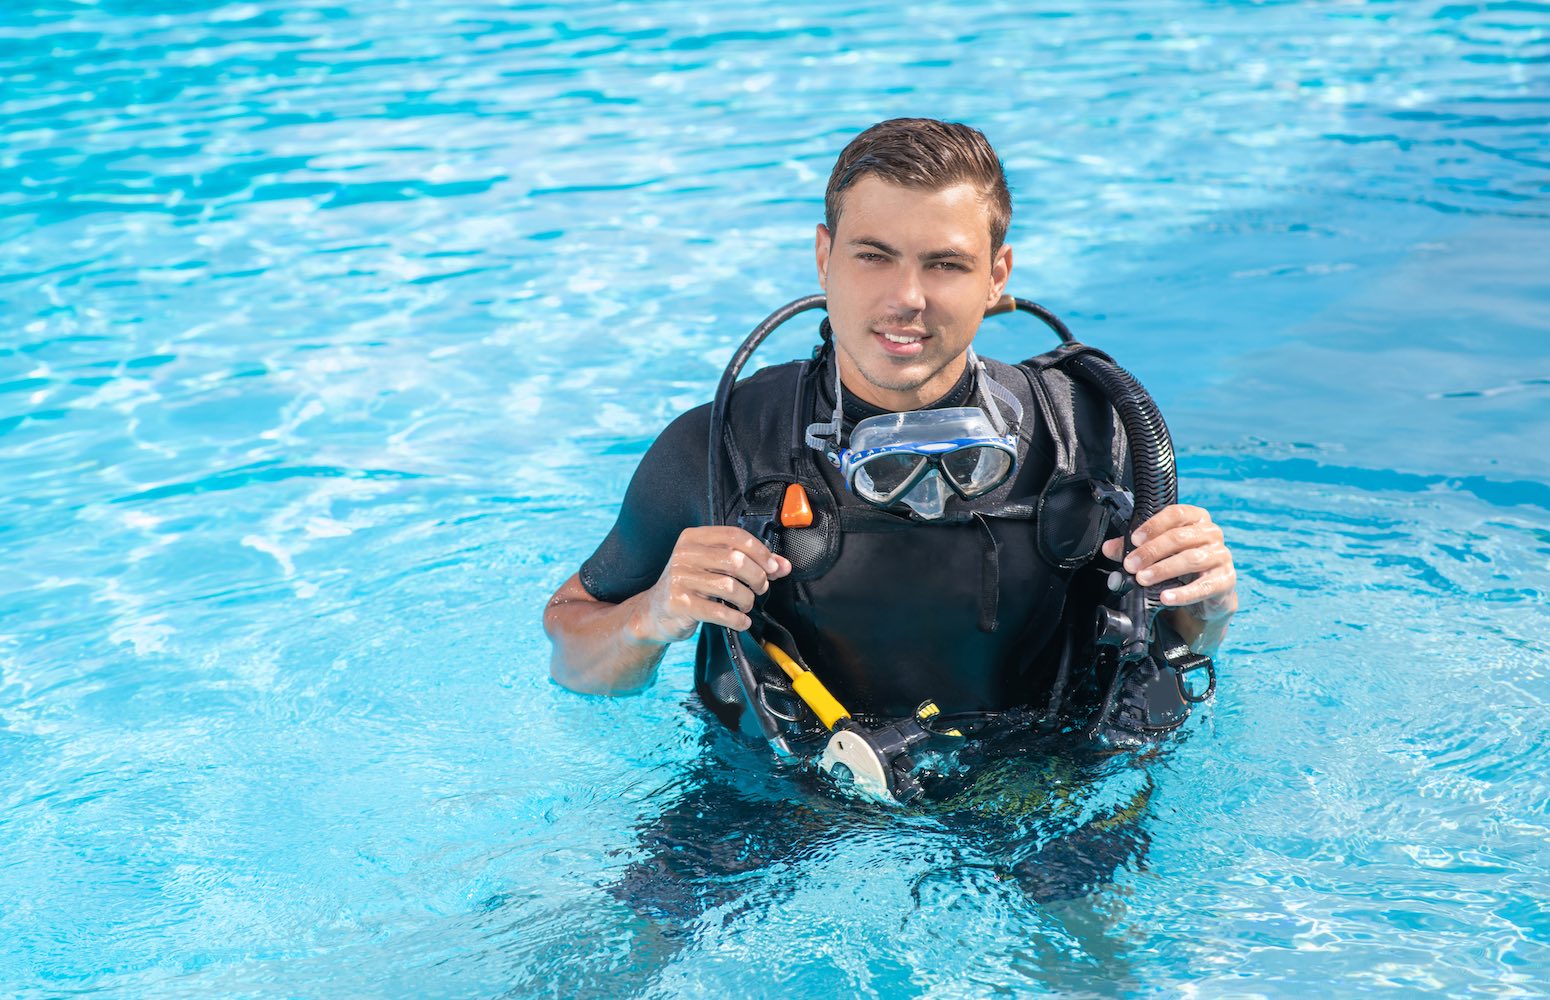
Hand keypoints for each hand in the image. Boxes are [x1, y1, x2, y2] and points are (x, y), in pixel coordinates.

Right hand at [632, 526, 792, 643]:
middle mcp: (684, 554)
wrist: (655, 613)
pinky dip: (737, 619)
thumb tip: (783, 566)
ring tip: (747, 605)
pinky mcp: (679, 603)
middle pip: (736, 560)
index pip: (735, 536)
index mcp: (693, 538)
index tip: (774, 567)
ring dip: (747, 600)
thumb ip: (749, 562)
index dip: (760, 552)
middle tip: (761, 588)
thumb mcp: (715, 568)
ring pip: (730, 586)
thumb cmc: (690, 586)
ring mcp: (679, 578)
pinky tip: (741, 621)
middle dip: (757, 577)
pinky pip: (719, 611)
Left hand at [1101, 504, 1237, 624]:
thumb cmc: (1182, 563)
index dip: (1154, 525)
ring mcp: (1221, 556)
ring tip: (1143, 579)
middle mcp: (1212, 534)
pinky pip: (1204, 586)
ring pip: (1191, 559)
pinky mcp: (1225, 579)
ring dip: (1163, 570)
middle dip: (1151, 551)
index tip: (1134, 539)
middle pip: (1180, 537)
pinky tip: (1166, 597)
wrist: (1209, 592)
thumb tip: (1109, 548)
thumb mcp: (1159, 552)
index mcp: (1196, 519)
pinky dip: (1183, 593)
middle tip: (1131, 565)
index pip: (1176, 514)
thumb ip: (1134, 548)